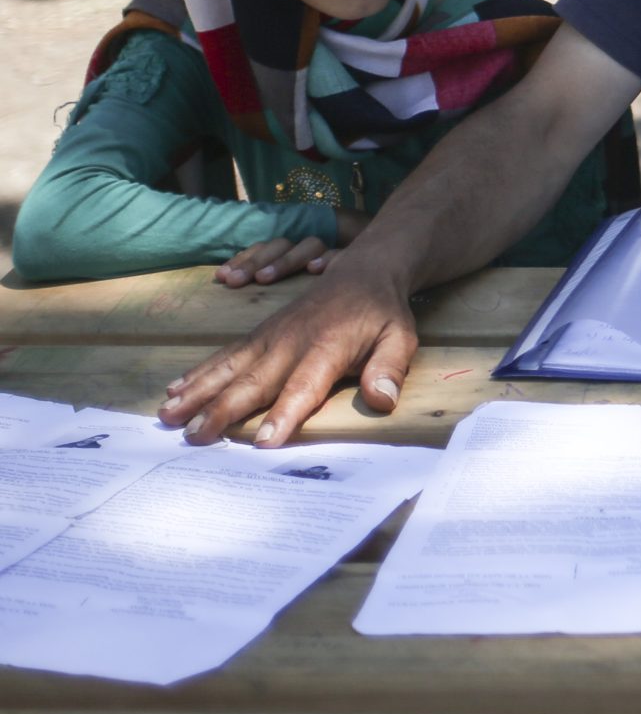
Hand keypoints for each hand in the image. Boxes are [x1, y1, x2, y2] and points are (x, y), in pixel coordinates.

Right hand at [160, 262, 417, 445]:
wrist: (365, 270)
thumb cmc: (382, 312)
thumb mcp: (400, 337)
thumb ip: (389, 368)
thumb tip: (383, 400)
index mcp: (327, 347)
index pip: (304, 386)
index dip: (284, 414)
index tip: (263, 443)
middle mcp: (291, 342)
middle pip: (254, 381)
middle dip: (223, 410)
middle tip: (193, 437)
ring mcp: (270, 336)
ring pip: (229, 367)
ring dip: (198, 392)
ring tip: (168, 416)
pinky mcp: (259, 333)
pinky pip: (226, 354)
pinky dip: (199, 372)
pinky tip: (175, 390)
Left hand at [214, 210, 367, 286]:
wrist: (390, 258)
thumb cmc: (344, 280)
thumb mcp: (308, 274)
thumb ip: (279, 277)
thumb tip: (240, 286)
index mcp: (296, 251)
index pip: (267, 247)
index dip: (244, 258)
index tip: (221, 276)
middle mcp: (313, 245)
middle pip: (282, 243)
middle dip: (256, 260)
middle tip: (233, 280)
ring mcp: (336, 244)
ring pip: (307, 244)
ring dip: (284, 259)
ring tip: (264, 279)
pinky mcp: (359, 251)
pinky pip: (342, 252)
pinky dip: (328, 258)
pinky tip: (316, 270)